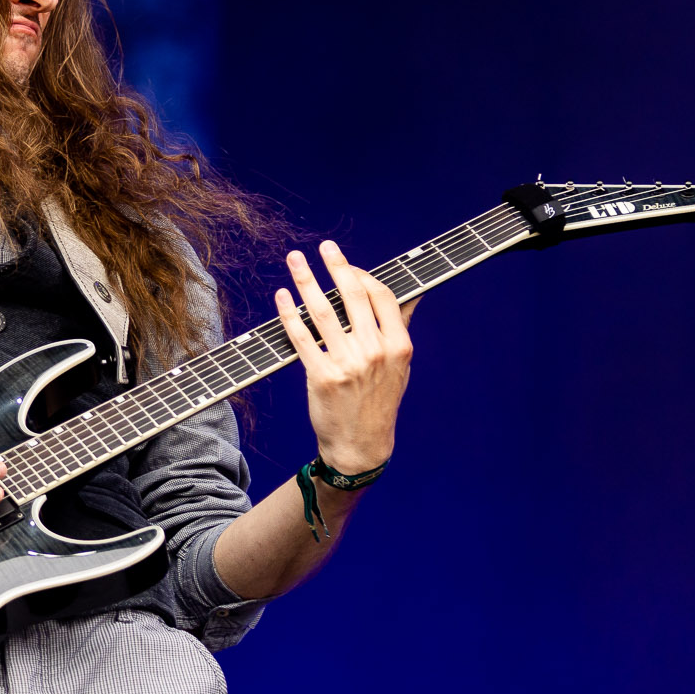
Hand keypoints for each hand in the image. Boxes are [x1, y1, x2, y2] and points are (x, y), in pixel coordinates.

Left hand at [274, 241, 416, 472]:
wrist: (361, 446)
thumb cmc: (379, 402)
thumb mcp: (400, 367)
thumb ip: (400, 328)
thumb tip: (413, 293)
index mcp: (398, 346)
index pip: (381, 296)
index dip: (363, 274)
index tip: (347, 264)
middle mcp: (375, 352)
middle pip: (352, 296)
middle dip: (335, 265)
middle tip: (322, 247)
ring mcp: (348, 364)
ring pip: (323, 311)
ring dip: (306, 280)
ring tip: (295, 260)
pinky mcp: (321, 377)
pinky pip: (302, 337)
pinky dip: (289, 313)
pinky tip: (282, 296)